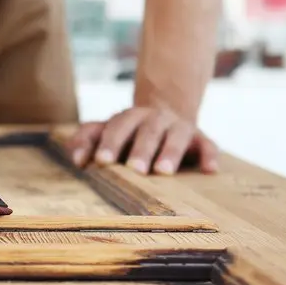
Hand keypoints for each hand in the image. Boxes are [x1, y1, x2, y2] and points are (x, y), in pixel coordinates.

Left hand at [66, 106, 218, 174]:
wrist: (165, 113)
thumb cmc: (128, 132)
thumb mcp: (105, 131)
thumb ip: (86, 140)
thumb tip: (76, 160)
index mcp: (129, 118)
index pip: (117, 127)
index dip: (110, 143)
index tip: (102, 161)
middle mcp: (154, 119)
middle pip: (147, 132)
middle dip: (141, 150)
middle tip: (134, 169)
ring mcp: (178, 127)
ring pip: (176, 137)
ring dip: (170, 153)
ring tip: (163, 172)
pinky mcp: (200, 138)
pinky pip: (207, 145)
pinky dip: (209, 156)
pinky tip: (209, 170)